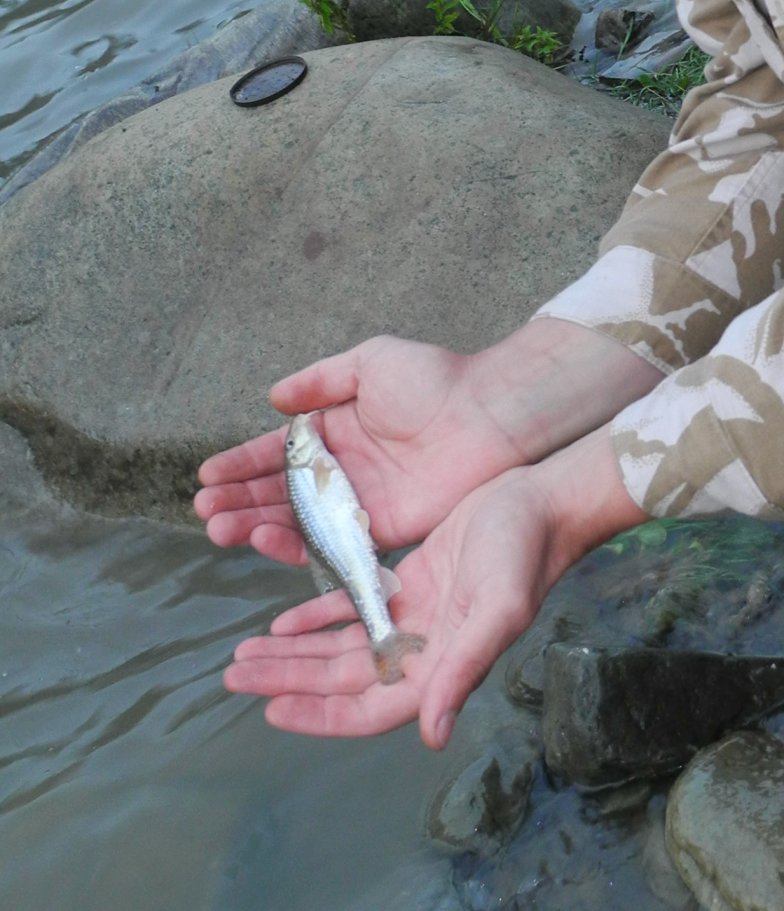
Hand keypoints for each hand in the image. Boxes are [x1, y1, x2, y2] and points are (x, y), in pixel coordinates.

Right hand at [194, 334, 517, 561]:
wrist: (486, 415)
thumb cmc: (434, 380)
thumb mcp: (369, 363)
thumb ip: (320, 382)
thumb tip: (273, 398)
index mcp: (335, 432)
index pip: (276, 455)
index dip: (240, 466)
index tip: (206, 477)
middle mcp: (342, 473)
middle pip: (278, 493)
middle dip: (238, 502)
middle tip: (205, 512)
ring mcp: (360, 504)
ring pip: (297, 521)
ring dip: (255, 526)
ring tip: (220, 529)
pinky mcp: (381, 531)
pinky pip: (332, 543)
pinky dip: (297, 546)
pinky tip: (264, 540)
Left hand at [223, 428, 647, 747]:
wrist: (541, 502)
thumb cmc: (523, 554)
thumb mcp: (496, 612)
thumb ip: (462, 672)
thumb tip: (434, 737)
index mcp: (440, 667)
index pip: (369, 708)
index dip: (320, 715)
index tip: (270, 711)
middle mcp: (422, 651)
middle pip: (341, 678)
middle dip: (287, 679)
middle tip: (232, 675)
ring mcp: (413, 619)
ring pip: (340, 646)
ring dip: (292, 652)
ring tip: (243, 653)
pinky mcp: (408, 583)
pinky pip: (352, 608)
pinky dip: (316, 617)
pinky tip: (281, 623)